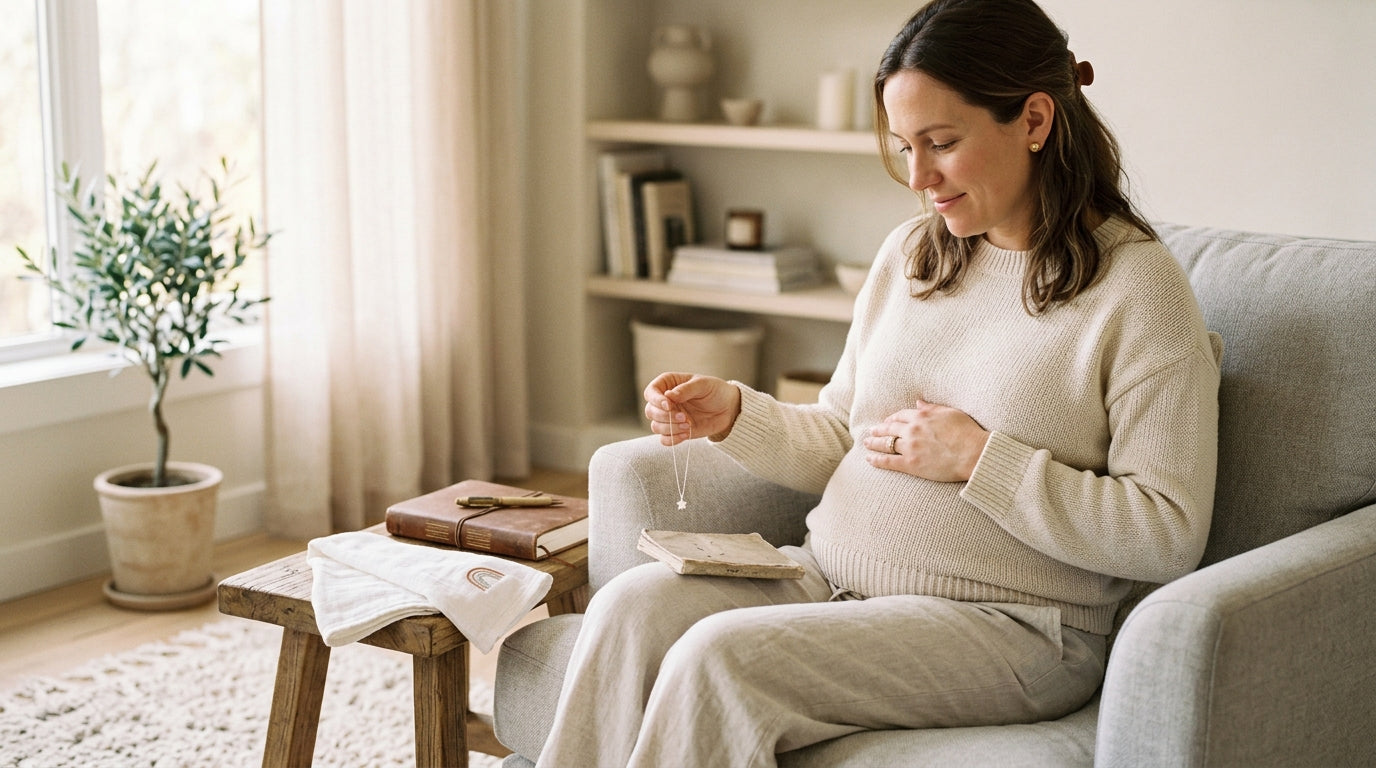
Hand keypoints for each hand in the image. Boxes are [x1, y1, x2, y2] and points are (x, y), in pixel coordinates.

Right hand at [644, 372, 741, 444]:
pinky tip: (687, 434)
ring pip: (655, 426)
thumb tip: (668, 396)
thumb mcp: (703, 385)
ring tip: (689, 425)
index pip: (651, 392)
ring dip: (670, 428)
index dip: (656, 400)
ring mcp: (669, 417)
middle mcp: (665, 401)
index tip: (669, 405)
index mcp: (668, 384)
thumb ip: (685, 389)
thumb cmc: (715, 391)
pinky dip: (673, 439)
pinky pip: (664, 439)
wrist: (728, 409)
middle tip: (684, 417)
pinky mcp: (676, 431)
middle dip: (666, 416)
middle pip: (650, 411)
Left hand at [864, 399, 989, 481]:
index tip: (887, 421)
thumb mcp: (950, 412)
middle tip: (871, 431)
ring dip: (874, 443)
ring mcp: (910, 447)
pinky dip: (877, 459)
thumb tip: (918, 402)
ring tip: (866, 443)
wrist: (973, 453)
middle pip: (889, 428)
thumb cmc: (967, 432)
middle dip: (879, 429)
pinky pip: (888, 461)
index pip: (900, 415)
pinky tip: (869, 459)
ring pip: (886, 443)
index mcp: (921, 416)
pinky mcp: (911, 464)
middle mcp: (912, 430)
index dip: (892, 419)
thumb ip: (932, 407)